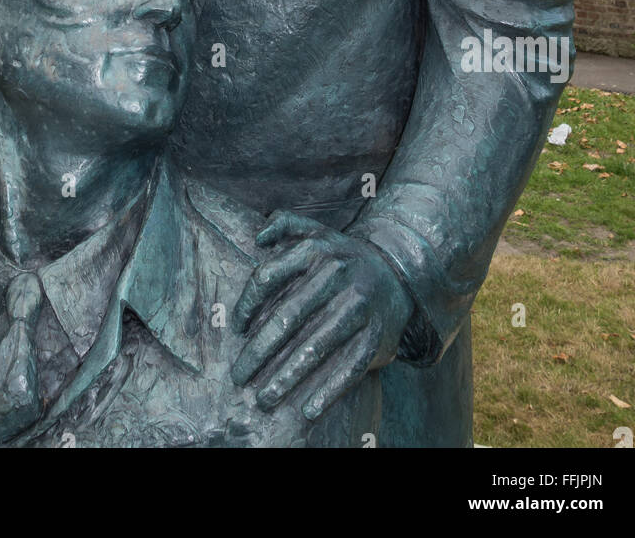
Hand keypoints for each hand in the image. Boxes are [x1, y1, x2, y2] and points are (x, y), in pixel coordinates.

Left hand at [231, 210, 414, 419]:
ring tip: (264, 399)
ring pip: (316, 347)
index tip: (236, 330)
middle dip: (259, 351)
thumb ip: (286, 224)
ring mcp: (359, 306)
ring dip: (286, 378)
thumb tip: (259, 237)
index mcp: (317, 250)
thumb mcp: (318, 232)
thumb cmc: (343, 258)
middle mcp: (338, 275)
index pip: (268, 277)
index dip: (247, 305)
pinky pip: (350, 368)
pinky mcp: (377, 335)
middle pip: (288, 317)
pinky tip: (308, 410)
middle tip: (239, 376)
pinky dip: (329, 392)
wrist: (398, 275)